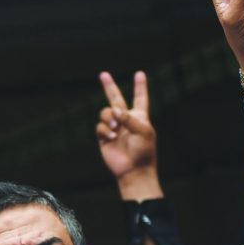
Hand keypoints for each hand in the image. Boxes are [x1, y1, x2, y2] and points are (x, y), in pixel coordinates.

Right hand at [96, 70, 162, 200]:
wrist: (133, 170)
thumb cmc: (143, 151)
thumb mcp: (143, 131)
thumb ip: (130, 118)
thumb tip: (115, 110)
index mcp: (139, 117)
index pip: (140, 98)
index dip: (140, 86)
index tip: (140, 74)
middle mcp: (125, 120)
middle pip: (115, 99)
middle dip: (109, 86)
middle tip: (103, 74)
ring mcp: (114, 128)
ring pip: (105, 113)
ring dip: (109, 117)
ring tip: (115, 127)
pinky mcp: (104, 137)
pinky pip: (100, 126)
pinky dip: (105, 130)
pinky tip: (111, 138)